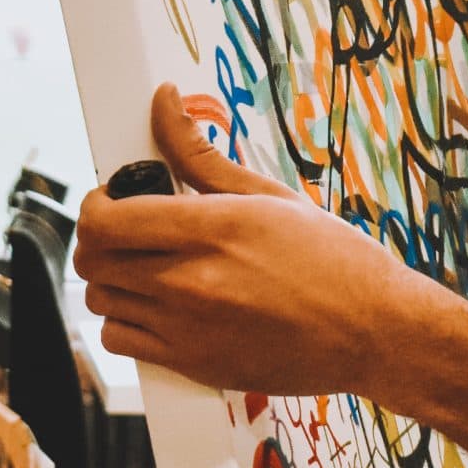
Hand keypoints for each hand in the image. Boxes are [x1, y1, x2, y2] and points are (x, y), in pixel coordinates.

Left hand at [72, 84, 427, 396]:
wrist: (375, 332)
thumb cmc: (334, 259)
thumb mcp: (271, 195)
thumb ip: (201, 156)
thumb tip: (164, 102)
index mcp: (215, 228)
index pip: (107, 219)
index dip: (95, 203)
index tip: (110, 197)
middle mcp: (194, 281)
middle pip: (93, 261)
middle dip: (97, 239)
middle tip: (126, 229)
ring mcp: (190, 329)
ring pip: (101, 302)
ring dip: (111, 280)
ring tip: (147, 266)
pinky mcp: (194, 366)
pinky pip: (121, 343)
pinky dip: (126, 322)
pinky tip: (158, 306)